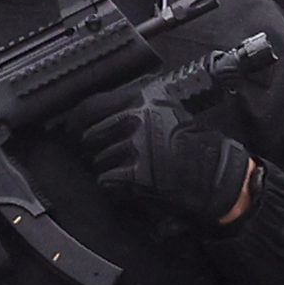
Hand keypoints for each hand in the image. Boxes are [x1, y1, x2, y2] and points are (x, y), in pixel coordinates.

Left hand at [81, 95, 254, 230]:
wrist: (211, 171)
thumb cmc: (189, 141)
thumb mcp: (163, 105)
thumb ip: (130, 104)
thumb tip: (90, 113)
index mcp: (139, 98)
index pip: (89, 107)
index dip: (75, 122)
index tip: (72, 131)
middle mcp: (135, 118)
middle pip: (89, 136)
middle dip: (91, 150)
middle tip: (101, 156)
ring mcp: (134, 146)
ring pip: (97, 161)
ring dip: (106, 170)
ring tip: (125, 171)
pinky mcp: (135, 173)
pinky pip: (107, 181)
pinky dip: (113, 187)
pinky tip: (127, 185)